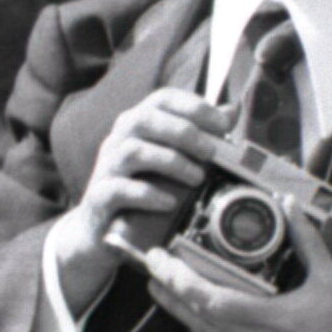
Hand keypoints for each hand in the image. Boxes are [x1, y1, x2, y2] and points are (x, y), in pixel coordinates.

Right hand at [50, 88, 230, 318]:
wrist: (100, 232)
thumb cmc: (141, 191)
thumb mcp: (170, 161)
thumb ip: (199, 136)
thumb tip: (233, 110)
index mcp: (137, 125)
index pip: (162, 99)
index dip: (193, 106)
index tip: (222, 123)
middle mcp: (118, 140)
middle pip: (146, 119)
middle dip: (184, 132)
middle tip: (211, 153)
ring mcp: (106, 168)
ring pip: (133, 151)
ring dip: (171, 161)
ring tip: (197, 178)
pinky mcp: (99, 198)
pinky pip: (119, 189)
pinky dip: (147, 194)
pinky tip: (169, 202)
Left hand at [139, 215, 331, 331]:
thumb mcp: (329, 281)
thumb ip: (307, 241)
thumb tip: (289, 206)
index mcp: (272, 321)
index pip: (211, 301)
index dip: (180, 281)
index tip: (161, 261)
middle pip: (197, 317)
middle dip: (169, 289)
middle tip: (152, 265)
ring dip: (179, 309)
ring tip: (161, 285)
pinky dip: (205, 327)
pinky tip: (196, 310)